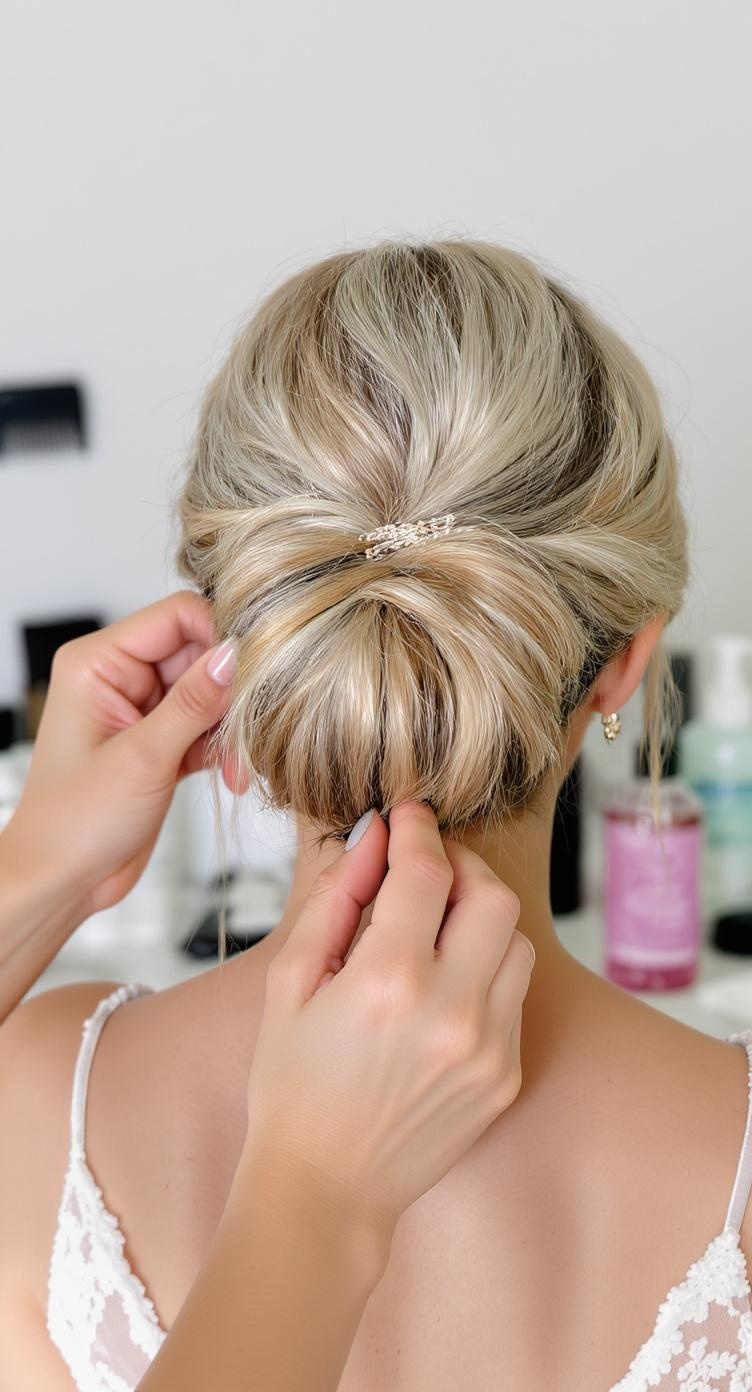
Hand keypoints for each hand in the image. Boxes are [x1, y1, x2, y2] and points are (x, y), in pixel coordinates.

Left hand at [3, 591, 239, 919]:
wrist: (62, 881)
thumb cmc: (74, 823)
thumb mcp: (142, 758)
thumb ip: (193, 703)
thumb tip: (236, 654)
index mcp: (98, 663)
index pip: (176, 617)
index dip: (220, 636)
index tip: (254, 672)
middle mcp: (120, 677)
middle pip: (199, 653)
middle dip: (230, 693)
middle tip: (249, 731)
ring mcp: (142, 710)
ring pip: (210, 693)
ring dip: (231, 728)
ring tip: (237, 767)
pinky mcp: (160, 741)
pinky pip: (207, 726)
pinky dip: (224, 749)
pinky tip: (230, 776)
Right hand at [241, 802, 534, 1244]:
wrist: (325, 1189)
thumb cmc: (292, 1085)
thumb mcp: (291, 983)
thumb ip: (334, 900)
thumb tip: (372, 840)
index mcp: (388, 982)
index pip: (427, 871)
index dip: (417, 829)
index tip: (407, 814)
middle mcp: (451, 1011)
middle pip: (493, 897)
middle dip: (462, 866)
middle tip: (427, 867)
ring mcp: (489, 1048)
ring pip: (517, 942)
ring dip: (481, 918)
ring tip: (435, 929)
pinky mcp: (506, 1075)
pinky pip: (515, 995)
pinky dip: (486, 971)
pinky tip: (444, 985)